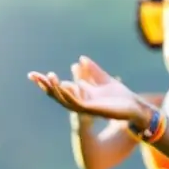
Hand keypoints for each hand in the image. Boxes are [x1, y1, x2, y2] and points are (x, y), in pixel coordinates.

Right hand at [28, 57, 142, 122]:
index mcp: (83, 96)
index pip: (61, 88)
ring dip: (55, 88)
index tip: (36, 73)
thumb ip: (94, 71)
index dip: (48, 82)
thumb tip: (81, 59)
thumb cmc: (123, 97)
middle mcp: (81, 103)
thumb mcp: (106, 80)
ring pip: (65, 99)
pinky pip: (77, 102)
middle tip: (32, 75)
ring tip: (47, 76)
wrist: (136, 108)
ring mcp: (86, 108)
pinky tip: (62, 85)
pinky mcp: (93, 110)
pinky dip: (69, 94)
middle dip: (45, 85)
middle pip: (58, 95)